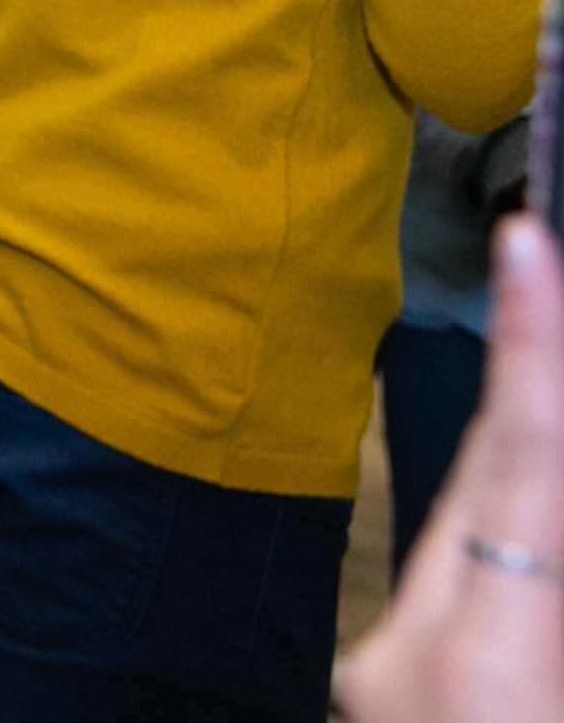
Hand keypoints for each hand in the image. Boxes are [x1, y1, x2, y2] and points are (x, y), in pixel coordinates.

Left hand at [340, 217, 563, 721]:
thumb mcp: (560, 680)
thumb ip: (557, 562)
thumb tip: (542, 472)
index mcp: (487, 655)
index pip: (522, 464)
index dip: (534, 344)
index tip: (525, 242)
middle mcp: (409, 647)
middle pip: (489, 488)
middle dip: (540, 409)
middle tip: (550, 290)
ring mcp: (380, 665)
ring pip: (469, 537)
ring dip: (526, 498)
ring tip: (546, 431)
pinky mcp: (374, 685)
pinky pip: (449, 592)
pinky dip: (501, 566)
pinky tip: (534, 574)